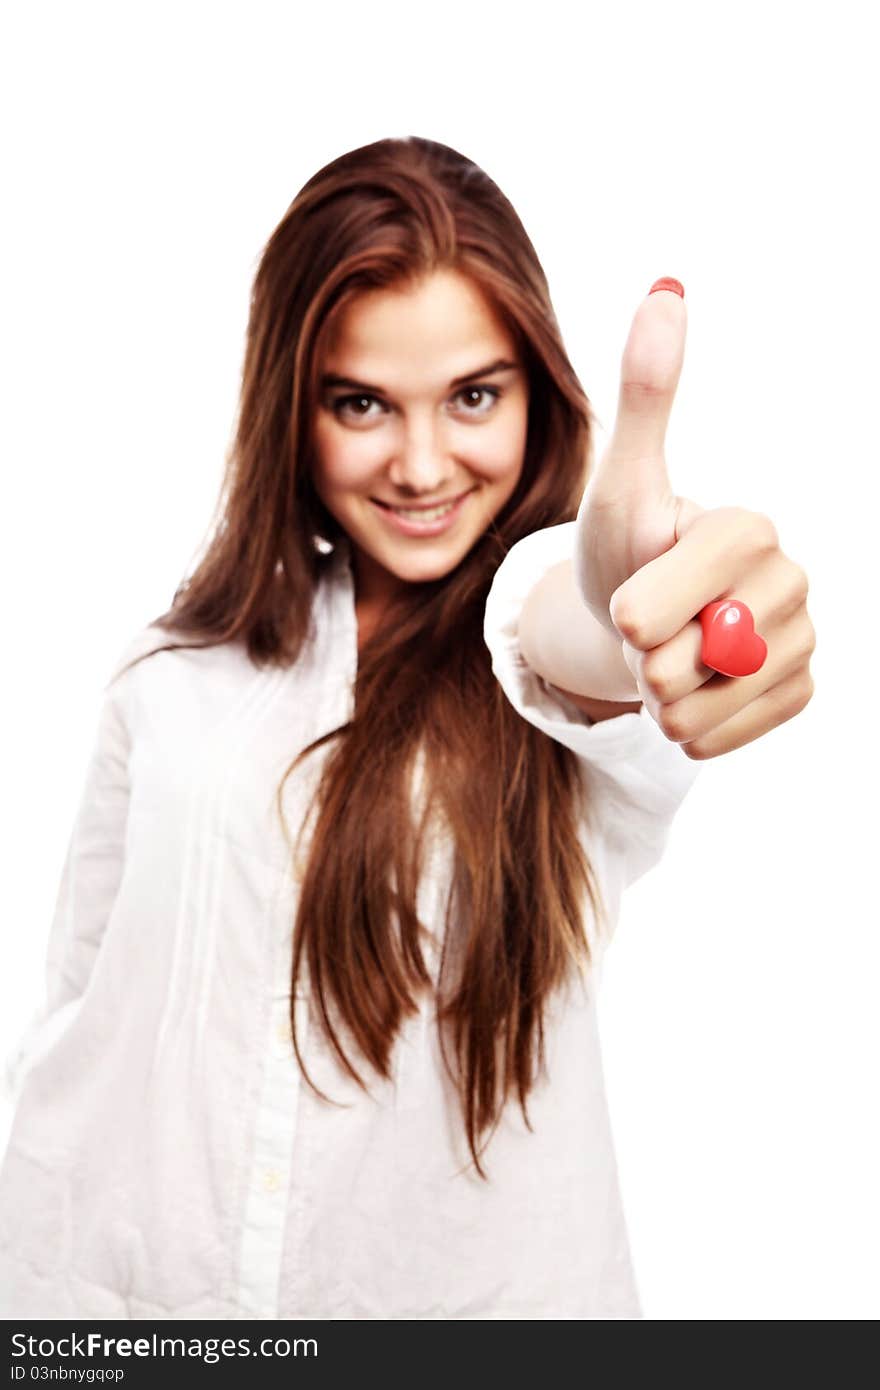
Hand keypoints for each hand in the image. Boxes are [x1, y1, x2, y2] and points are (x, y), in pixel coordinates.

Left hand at [573, 279, 815, 758]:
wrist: (635, 623)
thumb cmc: (624, 548)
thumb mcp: (622, 481)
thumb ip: (646, 396)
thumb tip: (666, 288)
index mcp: (750, 529)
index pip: (678, 594)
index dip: (639, 609)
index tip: (627, 604)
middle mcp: (790, 581)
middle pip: (691, 658)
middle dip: (644, 658)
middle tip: (645, 632)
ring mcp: (800, 640)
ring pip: (705, 706)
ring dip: (662, 699)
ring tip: (663, 662)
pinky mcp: (798, 690)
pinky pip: (726, 736)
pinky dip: (691, 729)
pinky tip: (689, 696)